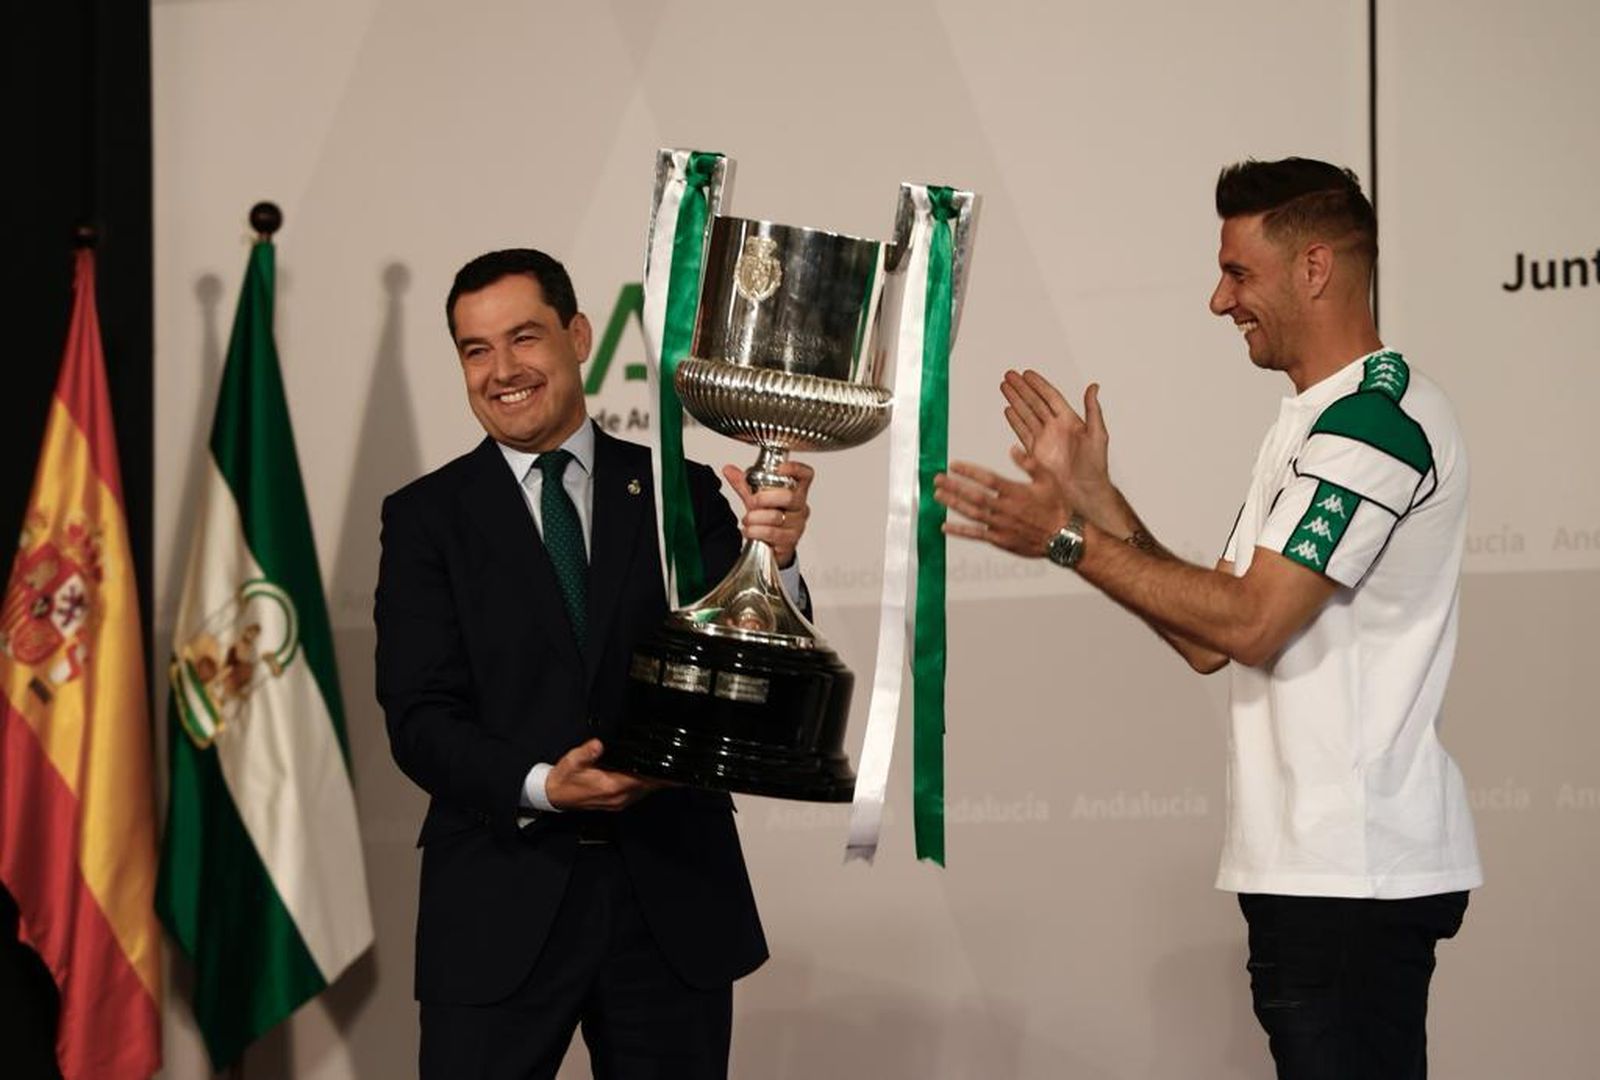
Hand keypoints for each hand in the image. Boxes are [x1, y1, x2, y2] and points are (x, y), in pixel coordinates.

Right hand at [545, 739, 663, 811]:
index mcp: (612, 786)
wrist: (555, 795)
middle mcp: (619, 797)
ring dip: (655, 780)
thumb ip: (587, 752)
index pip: (643, 780)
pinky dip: (646, 784)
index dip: (659, 772)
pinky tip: (648, 774)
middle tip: (672, 760)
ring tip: (664, 765)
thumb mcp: (573, 761)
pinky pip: (639, 793)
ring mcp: (620, 802)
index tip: (670, 764)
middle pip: (650, 786)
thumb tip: (599, 744)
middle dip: (662, 775)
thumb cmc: (565, 779)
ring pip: (646, 791)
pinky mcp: (618, 802)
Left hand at [723, 460, 813, 567]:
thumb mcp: (756, 498)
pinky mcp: (791, 540)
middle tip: (751, 502)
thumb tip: (728, 470)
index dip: (796, 469)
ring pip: (777, 516)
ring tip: (747, 520)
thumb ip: (744, 484)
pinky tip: (749, 531)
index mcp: (796, 491)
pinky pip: (772, 533)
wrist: (771, 543)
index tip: (780, 468)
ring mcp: (798, 524)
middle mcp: (800, 507)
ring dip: (756, 518)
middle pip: (789, 497)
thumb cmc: (768, 517)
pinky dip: (756, 531)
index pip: (805, 475)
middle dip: (764, 498)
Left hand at [934, 447, 1071, 557]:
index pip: (987, 478)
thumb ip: (1029, 463)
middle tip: (937, 479)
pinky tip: (945, 525)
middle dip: (953, 486)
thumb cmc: (1058, 506)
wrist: (1065, 538)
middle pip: (974, 496)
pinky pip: (976, 535)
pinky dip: (959, 531)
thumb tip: (1012, 449)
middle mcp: (1006, 509)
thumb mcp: (1049, 479)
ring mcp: (1001, 526)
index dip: (968, 471)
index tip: (953, 465)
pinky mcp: (1000, 540)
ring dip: (953, 504)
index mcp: (1017, 492)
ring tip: (937, 495)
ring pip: (972, 514)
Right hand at [1001, 371, 1115, 524]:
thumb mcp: (1097, 434)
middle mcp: (1055, 427)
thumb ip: (1093, 410)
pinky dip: (1014, 421)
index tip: (1026, 374)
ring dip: (1015, 400)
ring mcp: (1044, 439)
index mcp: (1070, 420)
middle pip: (1034, 402)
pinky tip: (1008, 410)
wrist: (1084, 491)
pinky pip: (1022, 432)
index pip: (1050, 397)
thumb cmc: (1095, 466)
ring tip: (1004, 387)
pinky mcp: (1035, 453)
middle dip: (1021, 389)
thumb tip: (1094, 386)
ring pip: (1026, 414)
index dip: (1038, 385)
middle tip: (1009, 375)